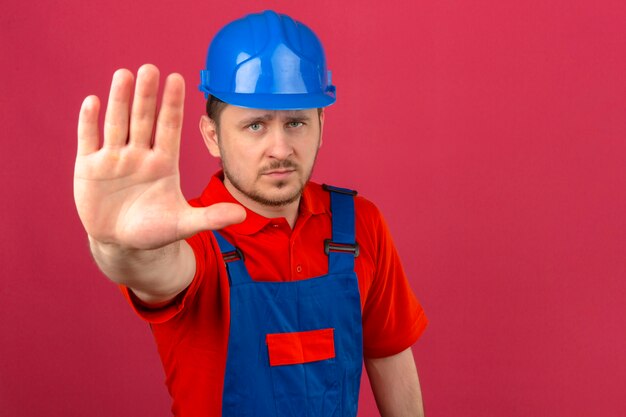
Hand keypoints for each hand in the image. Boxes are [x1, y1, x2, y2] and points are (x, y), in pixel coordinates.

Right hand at [74, 64, 244, 249]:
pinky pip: (89, 140)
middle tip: (150, 68)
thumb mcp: (182, 224)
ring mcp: (114, 158)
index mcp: (164, 162)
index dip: (173, 104)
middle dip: (146, 96)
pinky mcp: (89, 167)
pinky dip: (89, 122)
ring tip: (124, 75)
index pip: (170, 127)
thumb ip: (210, 217)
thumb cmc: (154, 230)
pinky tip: (93, 102)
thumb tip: (242, 216)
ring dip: (119, 100)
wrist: (122, 243)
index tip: (177, 78)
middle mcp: (140, 154)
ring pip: (117, 123)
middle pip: (144, 119)